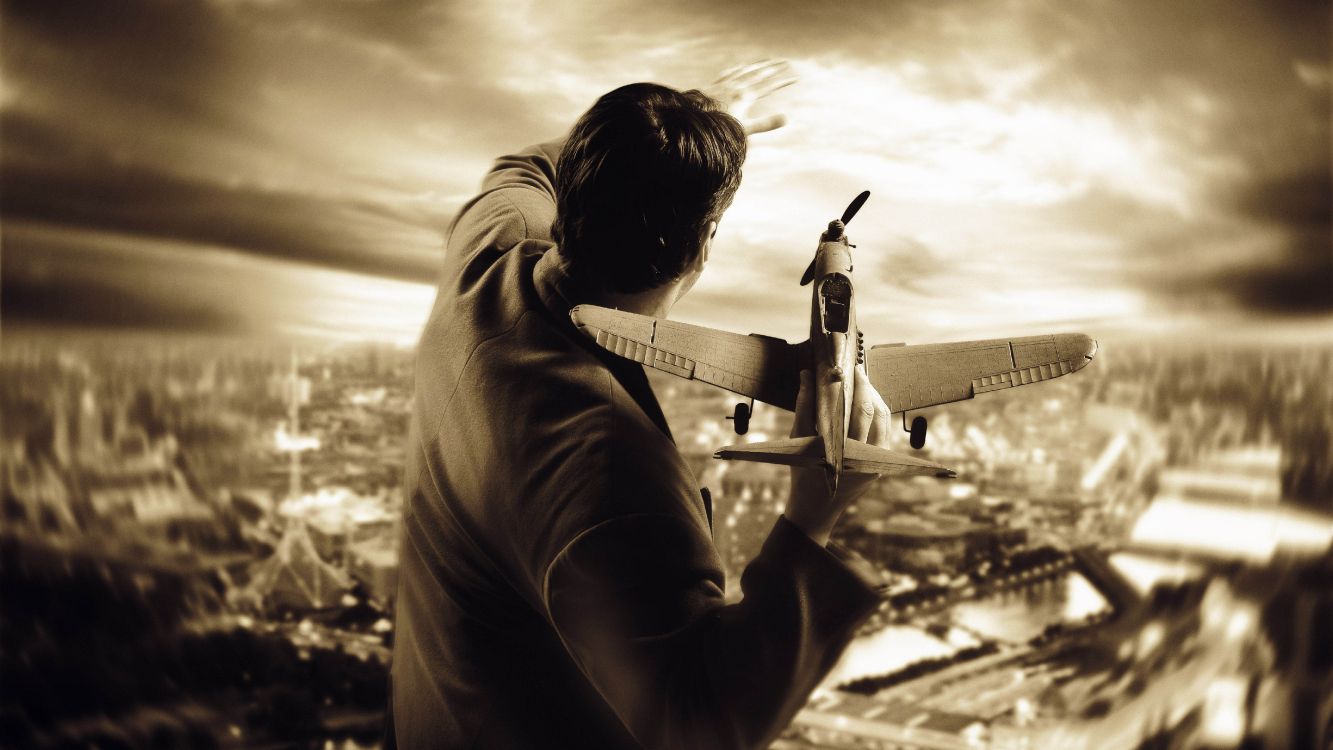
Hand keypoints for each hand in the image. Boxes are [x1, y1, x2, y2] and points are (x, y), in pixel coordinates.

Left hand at [703, 59, 796, 135]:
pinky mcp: (714, 86)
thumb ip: (765, 123)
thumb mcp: (744, 129)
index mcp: (745, 96)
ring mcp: (724, 84)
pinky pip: (728, 73)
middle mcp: (736, 86)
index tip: (795, 78)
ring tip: (766, 60)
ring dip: (757, 65)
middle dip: (773, 68)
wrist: (692, 121)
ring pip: (744, 71)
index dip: (782, 82)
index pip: (768, 87)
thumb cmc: (718, 128)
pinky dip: (737, 69)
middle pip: (758, 74)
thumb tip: (787, 118)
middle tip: (784, 61)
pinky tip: (739, 67)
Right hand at [784, 365, 890, 545]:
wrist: (816, 508)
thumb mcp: (797, 440)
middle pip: (871, 412)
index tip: (848, 368)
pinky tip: (867, 402)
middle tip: (857, 369)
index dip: (855, 386)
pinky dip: (877, 413)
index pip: (856, 411)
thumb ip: (803, 407)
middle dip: (865, 386)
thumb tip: (806, 376)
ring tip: (862, 383)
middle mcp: (864, 457)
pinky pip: (884, 431)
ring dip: (875, 398)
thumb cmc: (802, 473)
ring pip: (883, 420)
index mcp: (843, 452)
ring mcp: (876, 461)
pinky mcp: (881, 462)